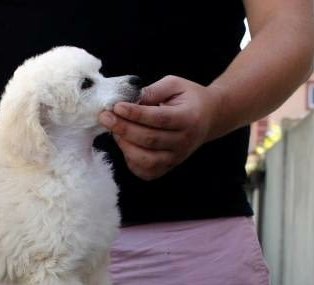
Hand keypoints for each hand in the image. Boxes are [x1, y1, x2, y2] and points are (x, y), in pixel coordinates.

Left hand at [98, 75, 223, 180]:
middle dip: (123, 128)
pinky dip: (131, 160)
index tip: (116, 106)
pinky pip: (146, 171)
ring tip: (114, 129)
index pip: (159, 119)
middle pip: (149, 140)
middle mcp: (184, 141)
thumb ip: (153, 90)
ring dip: (125, 145)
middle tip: (105, 116)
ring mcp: (176, 158)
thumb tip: (129, 98)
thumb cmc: (188, 98)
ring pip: (146, 160)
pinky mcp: (168, 167)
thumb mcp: (174, 84)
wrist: (208, 117)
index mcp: (189, 118)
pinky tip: (125, 143)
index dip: (135, 114)